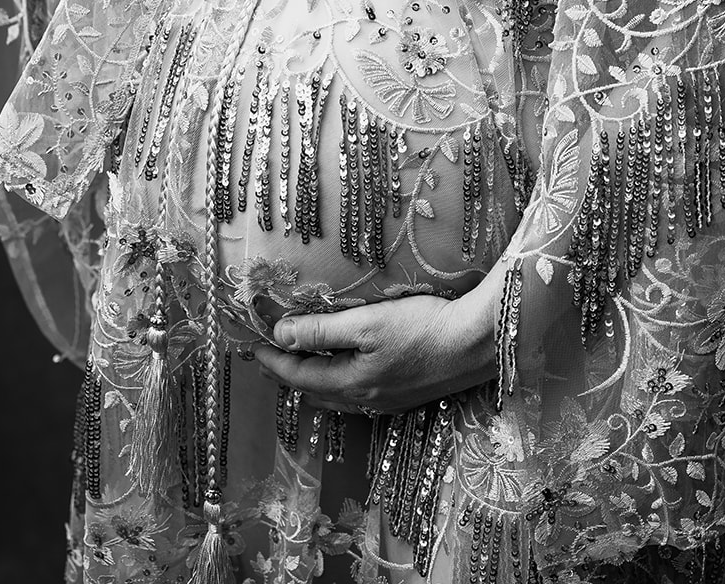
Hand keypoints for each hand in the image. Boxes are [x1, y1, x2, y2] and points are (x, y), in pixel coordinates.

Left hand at [252, 291, 496, 416]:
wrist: (475, 344)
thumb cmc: (423, 327)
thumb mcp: (368, 322)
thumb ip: (322, 330)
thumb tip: (280, 334)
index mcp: (350, 383)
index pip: (296, 374)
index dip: (270, 359)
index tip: (249, 344)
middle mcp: (363, 401)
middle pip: (311, 390)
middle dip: (285, 372)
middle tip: (266, 352)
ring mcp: (384, 402)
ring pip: (332, 396)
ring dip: (309, 379)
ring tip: (295, 360)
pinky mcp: (401, 397)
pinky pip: (353, 396)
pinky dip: (334, 382)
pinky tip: (339, 371)